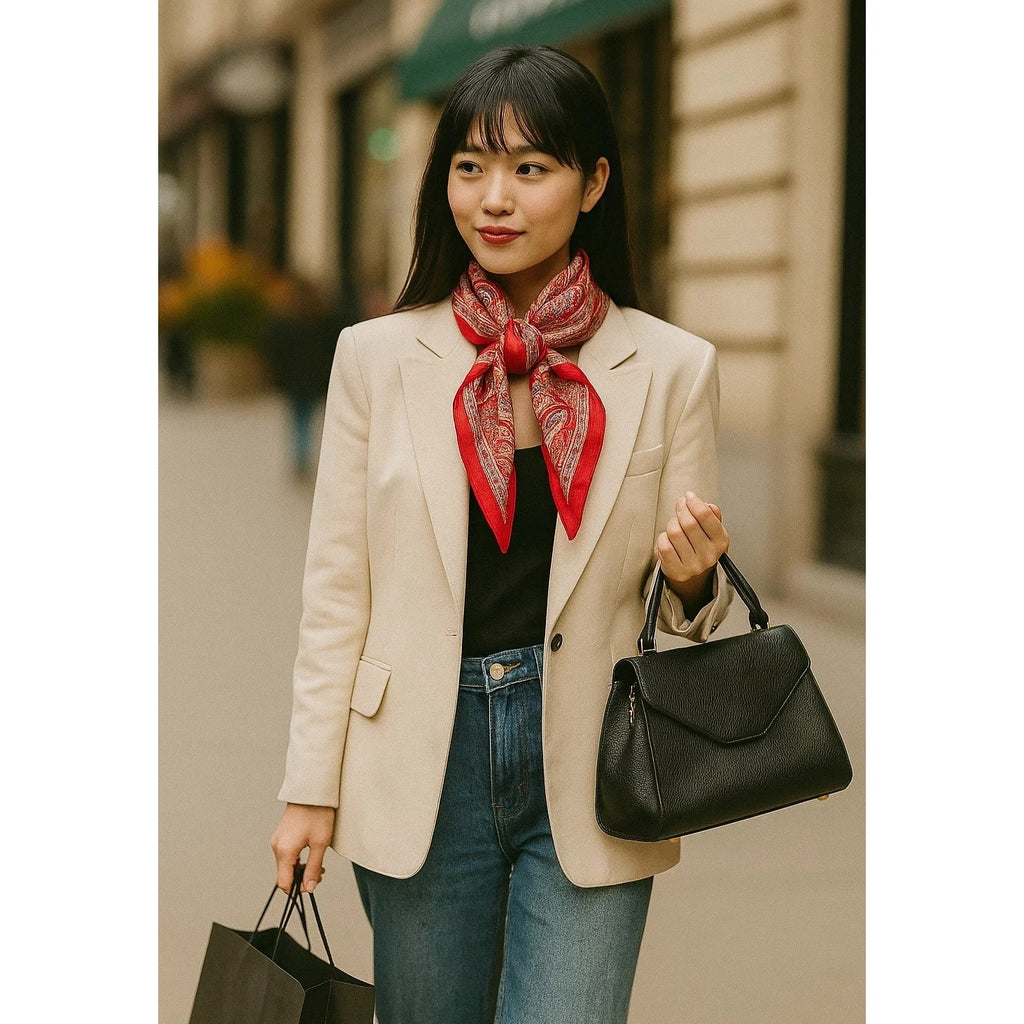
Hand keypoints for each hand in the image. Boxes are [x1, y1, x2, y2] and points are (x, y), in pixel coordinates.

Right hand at [270, 803, 334, 893]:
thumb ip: (314, 868)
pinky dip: (297, 859)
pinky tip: (311, 854)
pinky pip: (286, 855)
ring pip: (285, 865)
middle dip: (301, 879)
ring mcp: (277, 840)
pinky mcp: (281, 836)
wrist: (312, 791)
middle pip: (284, 875)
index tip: (313, 885)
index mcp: (284, 851)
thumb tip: (309, 888)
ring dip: (300, 869)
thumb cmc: (318, 814)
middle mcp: (277, 847)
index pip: (284, 883)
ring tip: (319, 863)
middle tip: (321, 873)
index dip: (297, 889)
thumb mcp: (320, 843)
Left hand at [655, 492, 728, 614]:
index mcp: (721, 542)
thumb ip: (712, 516)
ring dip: (672, 524)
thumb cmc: (702, 546)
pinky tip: (668, 539)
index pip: (706, 516)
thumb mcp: (713, 531)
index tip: (688, 497)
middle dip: (681, 510)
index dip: (694, 502)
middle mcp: (709, 555)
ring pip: (674, 532)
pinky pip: (664, 546)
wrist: (695, 575)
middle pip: (688, 523)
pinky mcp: (677, 571)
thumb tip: (707, 505)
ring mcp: (693, 565)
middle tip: (679, 506)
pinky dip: (662, 538)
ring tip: (675, 525)